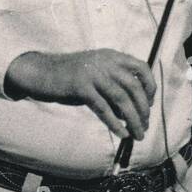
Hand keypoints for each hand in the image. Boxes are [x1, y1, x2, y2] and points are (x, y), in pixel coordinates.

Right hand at [5, 49, 156, 139]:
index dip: (150, 87)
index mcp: (112, 56)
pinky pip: (103, 109)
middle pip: (134, 87)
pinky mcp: (81, 86)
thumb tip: (131, 113)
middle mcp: (105, 62)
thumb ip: (114, 89)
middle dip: (143, 109)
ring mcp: (93, 73)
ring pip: (121, 100)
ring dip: (133, 120)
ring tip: (137, 134)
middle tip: (145, 126)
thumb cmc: (71, 77)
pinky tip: (121, 133)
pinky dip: (115, 123)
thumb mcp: (97, 77)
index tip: (150, 104)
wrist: (41, 72)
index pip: (141, 68)